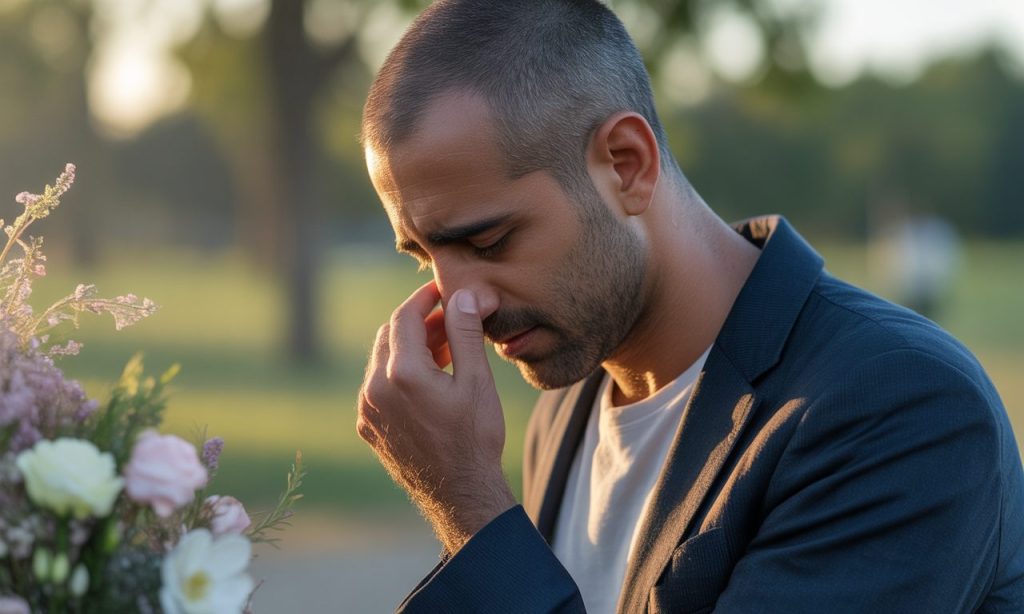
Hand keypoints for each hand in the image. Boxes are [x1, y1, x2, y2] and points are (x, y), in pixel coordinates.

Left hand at [357, 281, 516, 552]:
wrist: (460, 494)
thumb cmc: (475, 438)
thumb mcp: (477, 381)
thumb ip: (464, 334)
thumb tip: (461, 296)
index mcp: (403, 373)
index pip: (405, 317)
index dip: (424, 299)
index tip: (442, 291)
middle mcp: (376, 389)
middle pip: (390, 335)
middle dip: (418, 321)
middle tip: (449, 319)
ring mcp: (368, 410)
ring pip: (381, 360)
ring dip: (408, 346)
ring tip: (445, 349)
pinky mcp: (368, 427)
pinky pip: (377, 386)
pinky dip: (399, 372)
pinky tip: (428, 379)